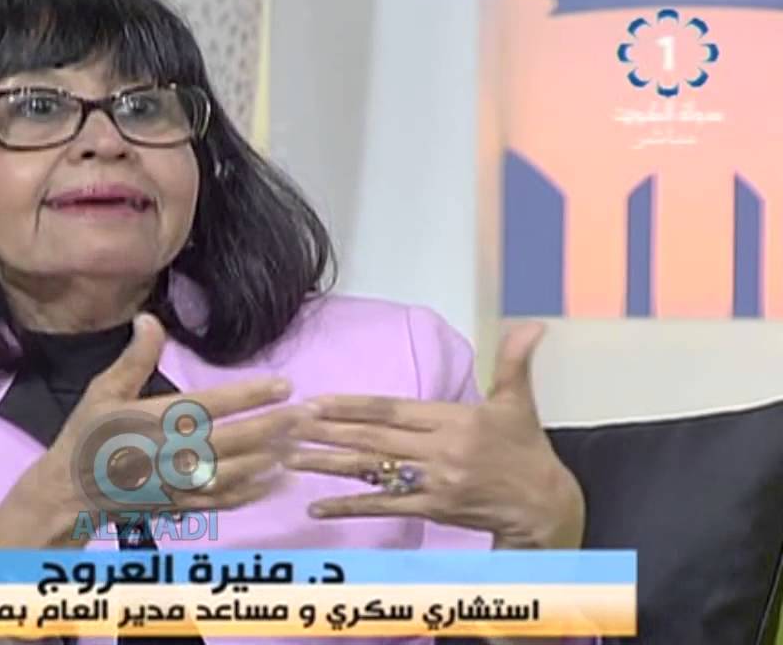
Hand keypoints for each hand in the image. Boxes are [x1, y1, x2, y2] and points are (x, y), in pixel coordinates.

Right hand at [0, 313, 301, 548]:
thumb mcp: (102, 391)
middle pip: (234, 441)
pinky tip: (277, 478)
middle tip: (309, 414)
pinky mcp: (181, 505)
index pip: (211, 406)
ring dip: (272, 458)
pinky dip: (255, 491)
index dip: (250, 396)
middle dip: (275, 427)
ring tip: (301, 442)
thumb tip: (149, 318)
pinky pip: (225, 500)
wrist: (70, 493)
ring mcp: (177, 484)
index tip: (282, 385)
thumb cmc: (87, 437)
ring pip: (236, 473)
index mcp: (151, 422)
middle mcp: (168, 454)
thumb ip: (133, 357)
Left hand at [285, 322, 584, 549]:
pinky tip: (318, 507)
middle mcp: (439, 450)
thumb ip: (514, 360)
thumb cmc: (527, 451)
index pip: (391, 409)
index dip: (351, 405)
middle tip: (288, 425)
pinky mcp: (433, 510)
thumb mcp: (518, 401)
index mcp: (453, 418)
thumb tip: (532, 324)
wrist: (546, 505)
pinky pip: (384, 508)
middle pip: (373, 438)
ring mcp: (434, 482)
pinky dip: (350, 507)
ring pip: (372, 471)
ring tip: (290, 459)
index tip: (315, 401)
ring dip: (328, 465)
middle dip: (327, 431)